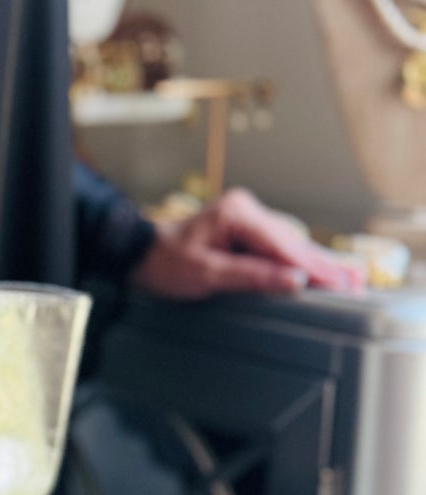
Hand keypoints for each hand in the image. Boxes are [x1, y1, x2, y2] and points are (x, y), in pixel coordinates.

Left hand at [132, 189, 365, 300]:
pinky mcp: (247, 231)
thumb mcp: (205, 274)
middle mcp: (248, 210)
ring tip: (349, 280)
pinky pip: (279, 247)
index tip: (336, 284)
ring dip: (317, 264)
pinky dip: (299, 262)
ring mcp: (249, 219)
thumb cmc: (165, 263)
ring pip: (290, 245)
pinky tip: (321, 273)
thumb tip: (293, 282)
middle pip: (292, 243)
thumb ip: (250, 277)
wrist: (139, 253)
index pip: (282, 246)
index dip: (311, 267)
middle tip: (355, 283)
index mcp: (238, 214)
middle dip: (324, 265)